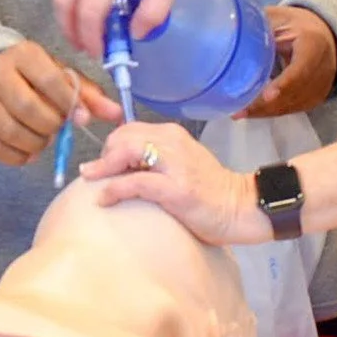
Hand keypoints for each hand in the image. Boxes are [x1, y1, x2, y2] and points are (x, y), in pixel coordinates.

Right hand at [0, 43, 122, 166]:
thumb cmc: (28, 77)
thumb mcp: (57, 74)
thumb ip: (87, 94)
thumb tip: (116, 114)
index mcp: (23, 56)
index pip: (50, 80)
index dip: (70, 103)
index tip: (81, 118)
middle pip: (28, 109)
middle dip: (51, 126)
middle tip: (57, 128)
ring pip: (11, 132)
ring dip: (36, 144)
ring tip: (44, 138)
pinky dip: (18, 157)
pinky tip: (28, 150)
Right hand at [53, 0, 199, 57]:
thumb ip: (154, 10)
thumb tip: (133, 35)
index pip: (90, 11)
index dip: (91, 37)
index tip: (100, 54)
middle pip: (64, 1)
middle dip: (70, 30)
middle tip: (83, 47)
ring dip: (65, 14)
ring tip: (81, 31)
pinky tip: (85, 6)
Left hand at [79, 120, 262, 245]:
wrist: (241, 208)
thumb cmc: (209, 191)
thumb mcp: (181, 164)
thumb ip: (155, 159)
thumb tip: (120, 166)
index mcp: (172, 135)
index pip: (129, 129)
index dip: (110, 145)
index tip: (102, 163)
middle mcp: (173, 142)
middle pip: (122, 136)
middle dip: (104, 154)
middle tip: (96, 174)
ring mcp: (175, 164)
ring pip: (126, 151)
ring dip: (104, 167)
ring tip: (94, 181)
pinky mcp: (176, 188)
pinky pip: (135, 182)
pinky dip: (114, 189)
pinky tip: (104, 199)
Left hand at [238, 6, 336, 119]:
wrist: (327, 36)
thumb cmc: (297, 24)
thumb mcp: (279, 18)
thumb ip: (258, 27)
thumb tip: (227, 34)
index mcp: (313, 44)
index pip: (300, 68)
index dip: (284, 83)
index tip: (267, 95)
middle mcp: (322, 69)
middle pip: (293, 93)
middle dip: (265, 104)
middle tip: (238, 110)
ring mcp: (321, 87)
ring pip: (291, 105)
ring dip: (265, 111)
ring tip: (239, 112)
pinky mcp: (316, 98)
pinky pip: (292, 108)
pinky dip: (272, 111)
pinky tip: (253, 111)